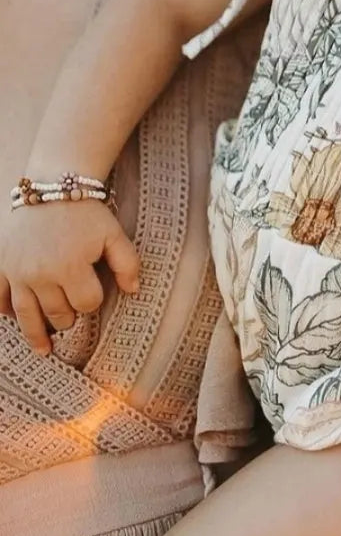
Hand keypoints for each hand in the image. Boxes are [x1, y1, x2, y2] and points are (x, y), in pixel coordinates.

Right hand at [0, 199, 138, 353]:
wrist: (51, 185)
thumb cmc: (86, 212)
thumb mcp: (114, 233)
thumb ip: (128, 263)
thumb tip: (133, 291)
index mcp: (71, 267)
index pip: (86, 303)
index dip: (93, 301)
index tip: (93, 292)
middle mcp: (41, 274)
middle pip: (56, 313)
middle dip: (67, 318)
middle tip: (70, 321)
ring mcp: (17, 271)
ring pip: (26, 314)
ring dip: (35, 333)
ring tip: (44, 350)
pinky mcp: (1, 264)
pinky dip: (5, 310)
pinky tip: (13, 318)